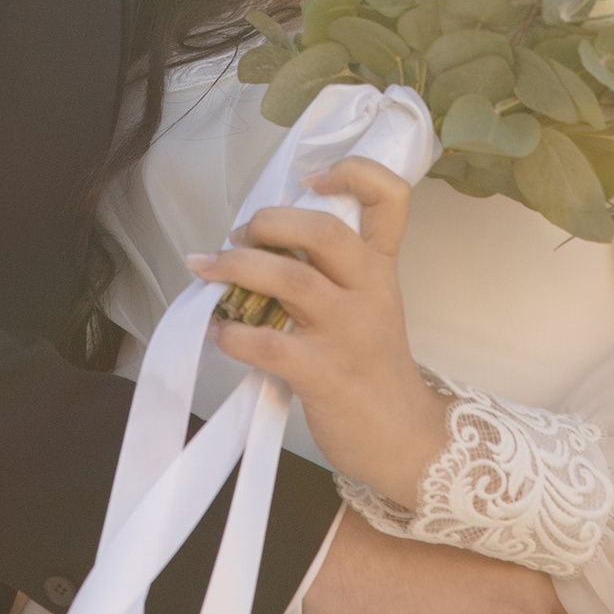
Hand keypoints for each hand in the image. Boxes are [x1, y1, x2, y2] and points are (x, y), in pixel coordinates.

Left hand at [194, 157, 449, 507]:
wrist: (406, 441)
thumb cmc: (372, 370)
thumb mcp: (368, 308)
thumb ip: (328, 274)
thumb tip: (257, 245)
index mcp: (380, 269)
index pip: (390, 198)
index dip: (353, 171)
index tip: (310, 177)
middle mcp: (369, 292)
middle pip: (324, 230)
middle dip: (269, 222)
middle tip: (238, 234)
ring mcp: (348, 333)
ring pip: (290, 279)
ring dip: (237, 267)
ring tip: (207, 269)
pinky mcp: (323, 375)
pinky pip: (267, 344)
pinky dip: (231, 334)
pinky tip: (217, 333)